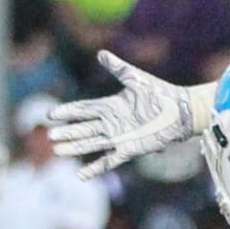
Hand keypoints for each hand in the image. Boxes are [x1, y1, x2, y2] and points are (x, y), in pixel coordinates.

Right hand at [48, 51, 199, 178]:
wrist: (181, 112)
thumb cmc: (161, 93)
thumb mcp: (136, 79)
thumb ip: (118, 68)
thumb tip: (101, 53)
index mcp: (111, 106)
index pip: (83, 109)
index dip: (68, 112)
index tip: (50, 114)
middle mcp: (112, 123)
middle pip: (84, 128)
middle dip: (67, 132)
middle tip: (49, 135)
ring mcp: (119, 137)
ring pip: (92, 144)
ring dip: (75, 148)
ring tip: (57, 150)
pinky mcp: (130, 149)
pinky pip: (109, 160)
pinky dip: (95, 168)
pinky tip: (81, 175)